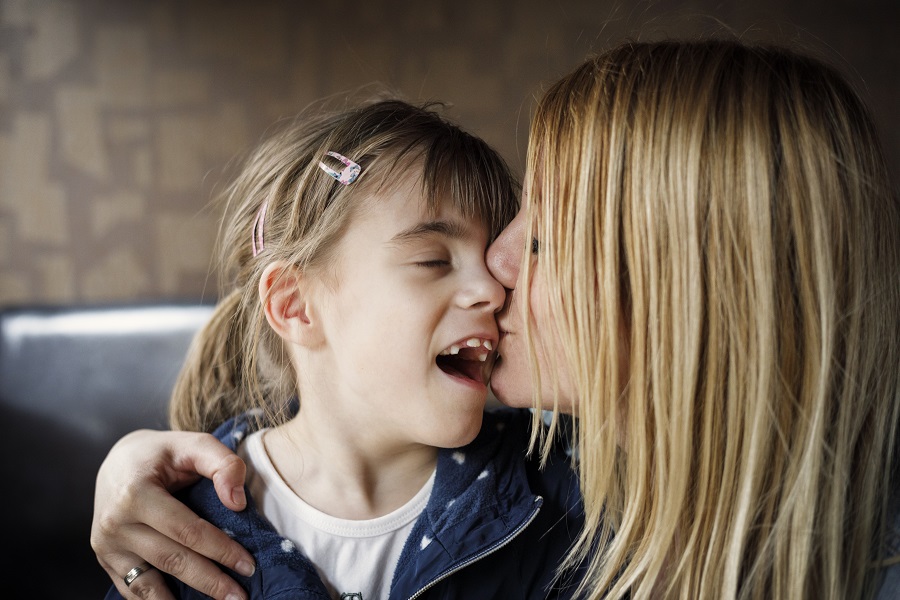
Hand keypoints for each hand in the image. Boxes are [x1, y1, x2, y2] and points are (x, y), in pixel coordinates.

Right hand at [91, 429, 254, 599]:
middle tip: (240, 597)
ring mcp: (107, 546)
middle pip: (172, 560)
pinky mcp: (106, 560)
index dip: (220, 550)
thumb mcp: (193, 443)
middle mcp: (116, 523)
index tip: (248, 565)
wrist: (118, 461)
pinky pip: (133, 590)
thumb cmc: (163, 453)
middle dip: (210, 581)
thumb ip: (222, 464)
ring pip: (150, 584)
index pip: (187, 530)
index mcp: (136, 493)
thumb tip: (238, 503)